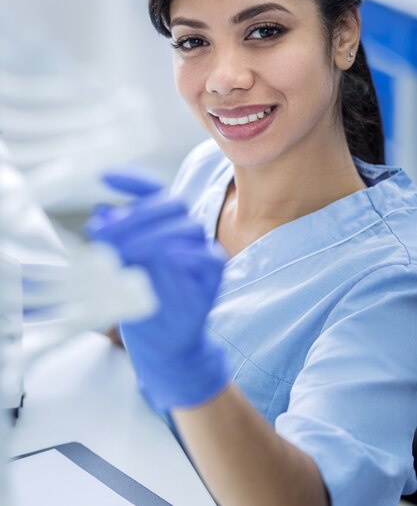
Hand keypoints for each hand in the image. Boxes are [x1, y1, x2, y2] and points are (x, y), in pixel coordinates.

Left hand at [86, 167, 228, 410]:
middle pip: (170, 204)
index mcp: (162, 226)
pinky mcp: (213, 278)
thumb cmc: (140, 303)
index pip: (153, 193)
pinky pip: (209, 257)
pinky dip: (186, 254)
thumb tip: (101, 212)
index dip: (131, 181)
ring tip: (124, 251)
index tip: (102, 178)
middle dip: (135, 215)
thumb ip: (114, 241)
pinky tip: (164, 258)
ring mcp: (201, 253)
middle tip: (104, 234)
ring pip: (187, 226)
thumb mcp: (118, 269)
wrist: (159, 344)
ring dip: (152, 235)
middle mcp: (184, 234)